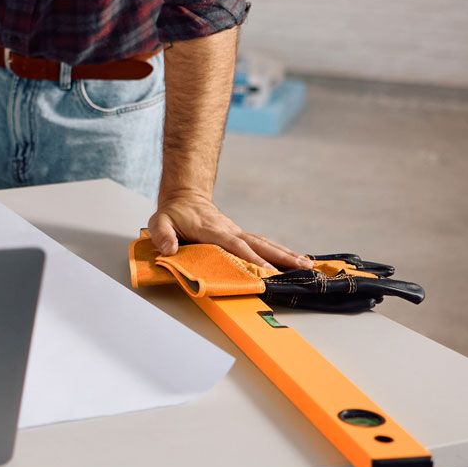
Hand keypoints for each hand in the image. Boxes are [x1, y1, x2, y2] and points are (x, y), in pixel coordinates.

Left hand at [146, 191, 308, 272]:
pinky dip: (279, 252)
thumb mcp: (160, 221)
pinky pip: (262, 245)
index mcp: (212, 230)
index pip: (234, 245)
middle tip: (302, 267)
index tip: (266, 269)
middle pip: (258, 244)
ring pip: (265, 243)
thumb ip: (163, 234)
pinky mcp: (240, 236)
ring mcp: (237, 232)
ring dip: (286, 254)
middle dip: (280, 256)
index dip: (250, 257)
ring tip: (307, 265)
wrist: (185, 196)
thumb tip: (169, 250)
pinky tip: (295, 260)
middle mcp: (230, 230)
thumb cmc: (174, 213)